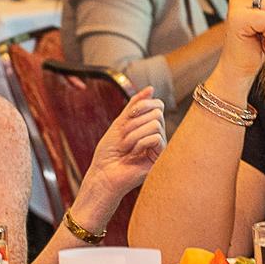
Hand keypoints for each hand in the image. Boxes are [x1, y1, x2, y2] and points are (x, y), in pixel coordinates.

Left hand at [84, 86, 165, 200]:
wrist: (103, 174)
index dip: (143, 105)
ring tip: (126, 148)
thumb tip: (151, 88)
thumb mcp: (120, 123)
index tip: (128, 115)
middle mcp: (157, 135)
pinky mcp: (161, 158)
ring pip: (156, 124)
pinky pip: (156, 137)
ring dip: (134, 134)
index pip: (157, 105)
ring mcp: (160, 147)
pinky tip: (134, 155)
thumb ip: (135, 105)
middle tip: (124, 137)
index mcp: (147, 126)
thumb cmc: (109, 153)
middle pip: (157, 112)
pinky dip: (140, 143)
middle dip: (135, 122)